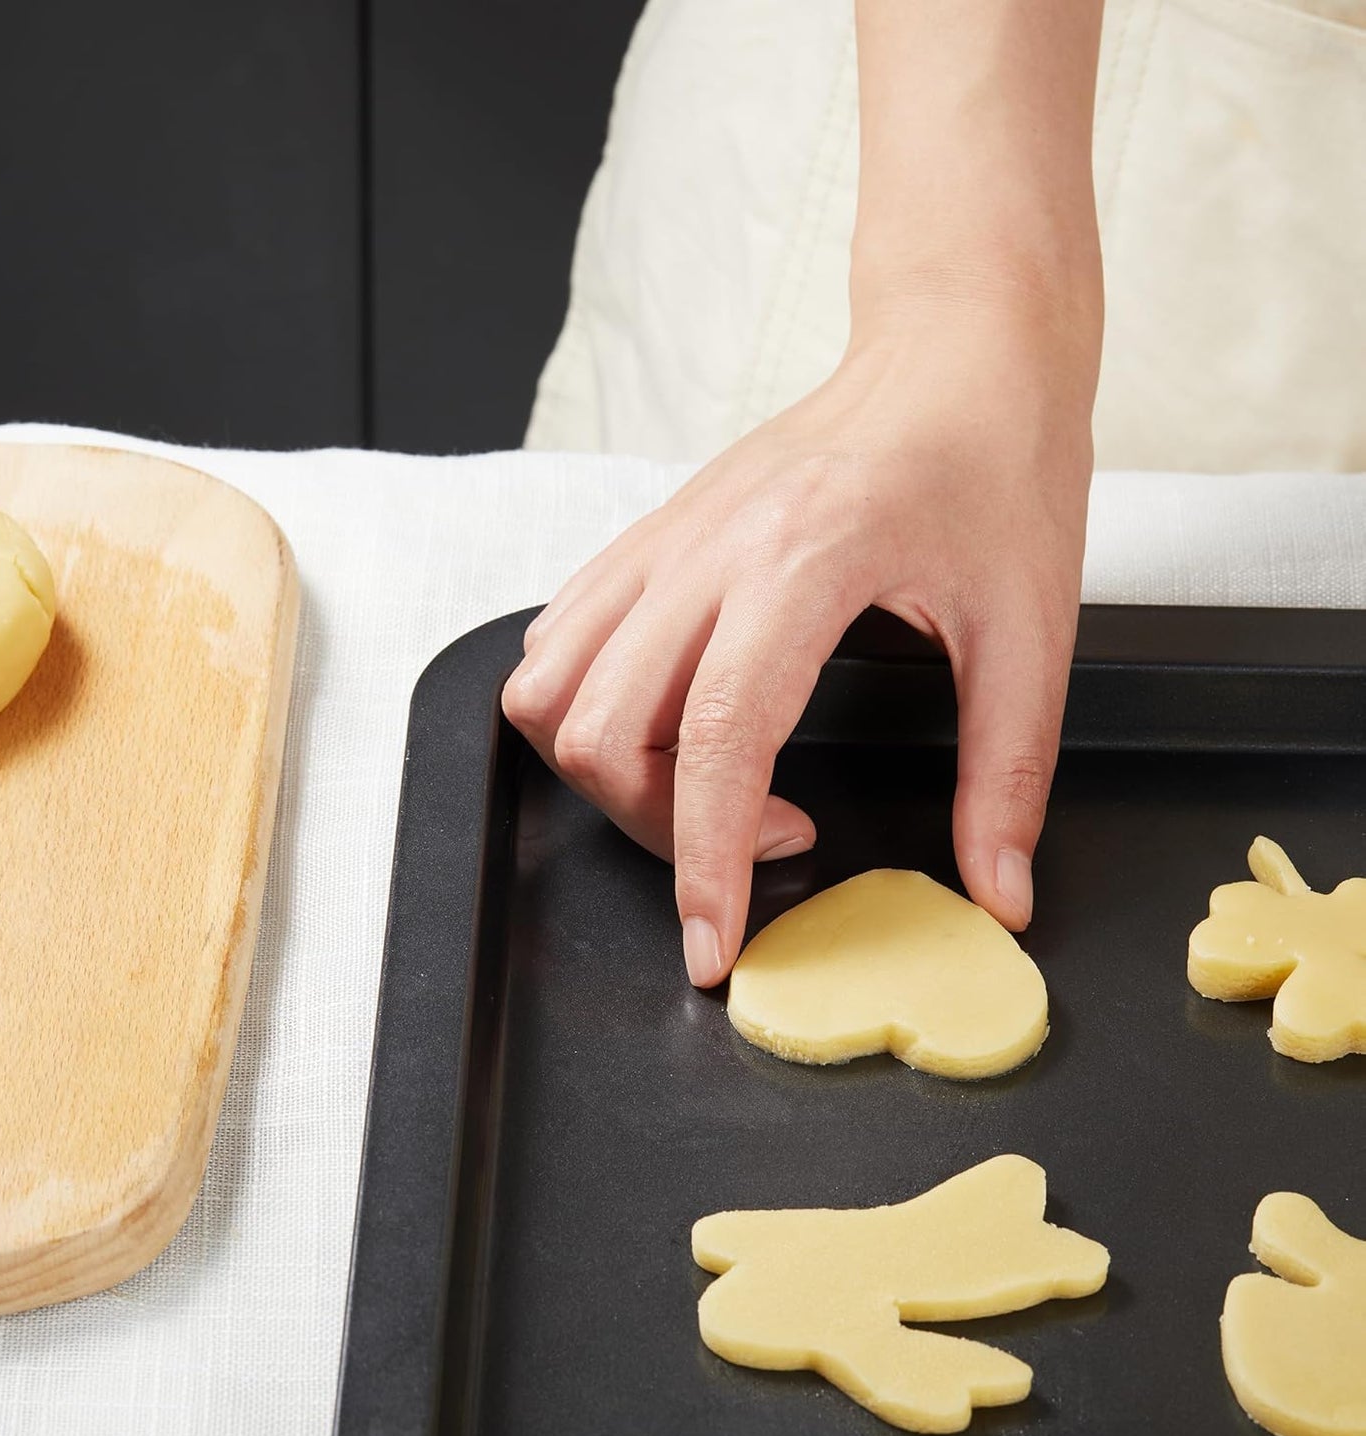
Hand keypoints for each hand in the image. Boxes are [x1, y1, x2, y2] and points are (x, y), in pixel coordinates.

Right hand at [503, 290, 1096, 986]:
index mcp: (804, 561)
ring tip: (699, 784)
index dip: (702, 864)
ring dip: (603, 767)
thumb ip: (1007, 775)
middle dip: (654, 828)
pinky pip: (562, 632)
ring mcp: (667, 533)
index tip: (715, 943)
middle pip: (598, 726)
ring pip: (547, 682)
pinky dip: (583, 701)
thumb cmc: (1000, 461)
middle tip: (757, 844)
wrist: (957, 346)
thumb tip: (998, 892)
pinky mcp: (654, 530)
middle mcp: (709, 545)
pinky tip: (665, 720)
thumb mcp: (1032, 629)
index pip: (712, 741)